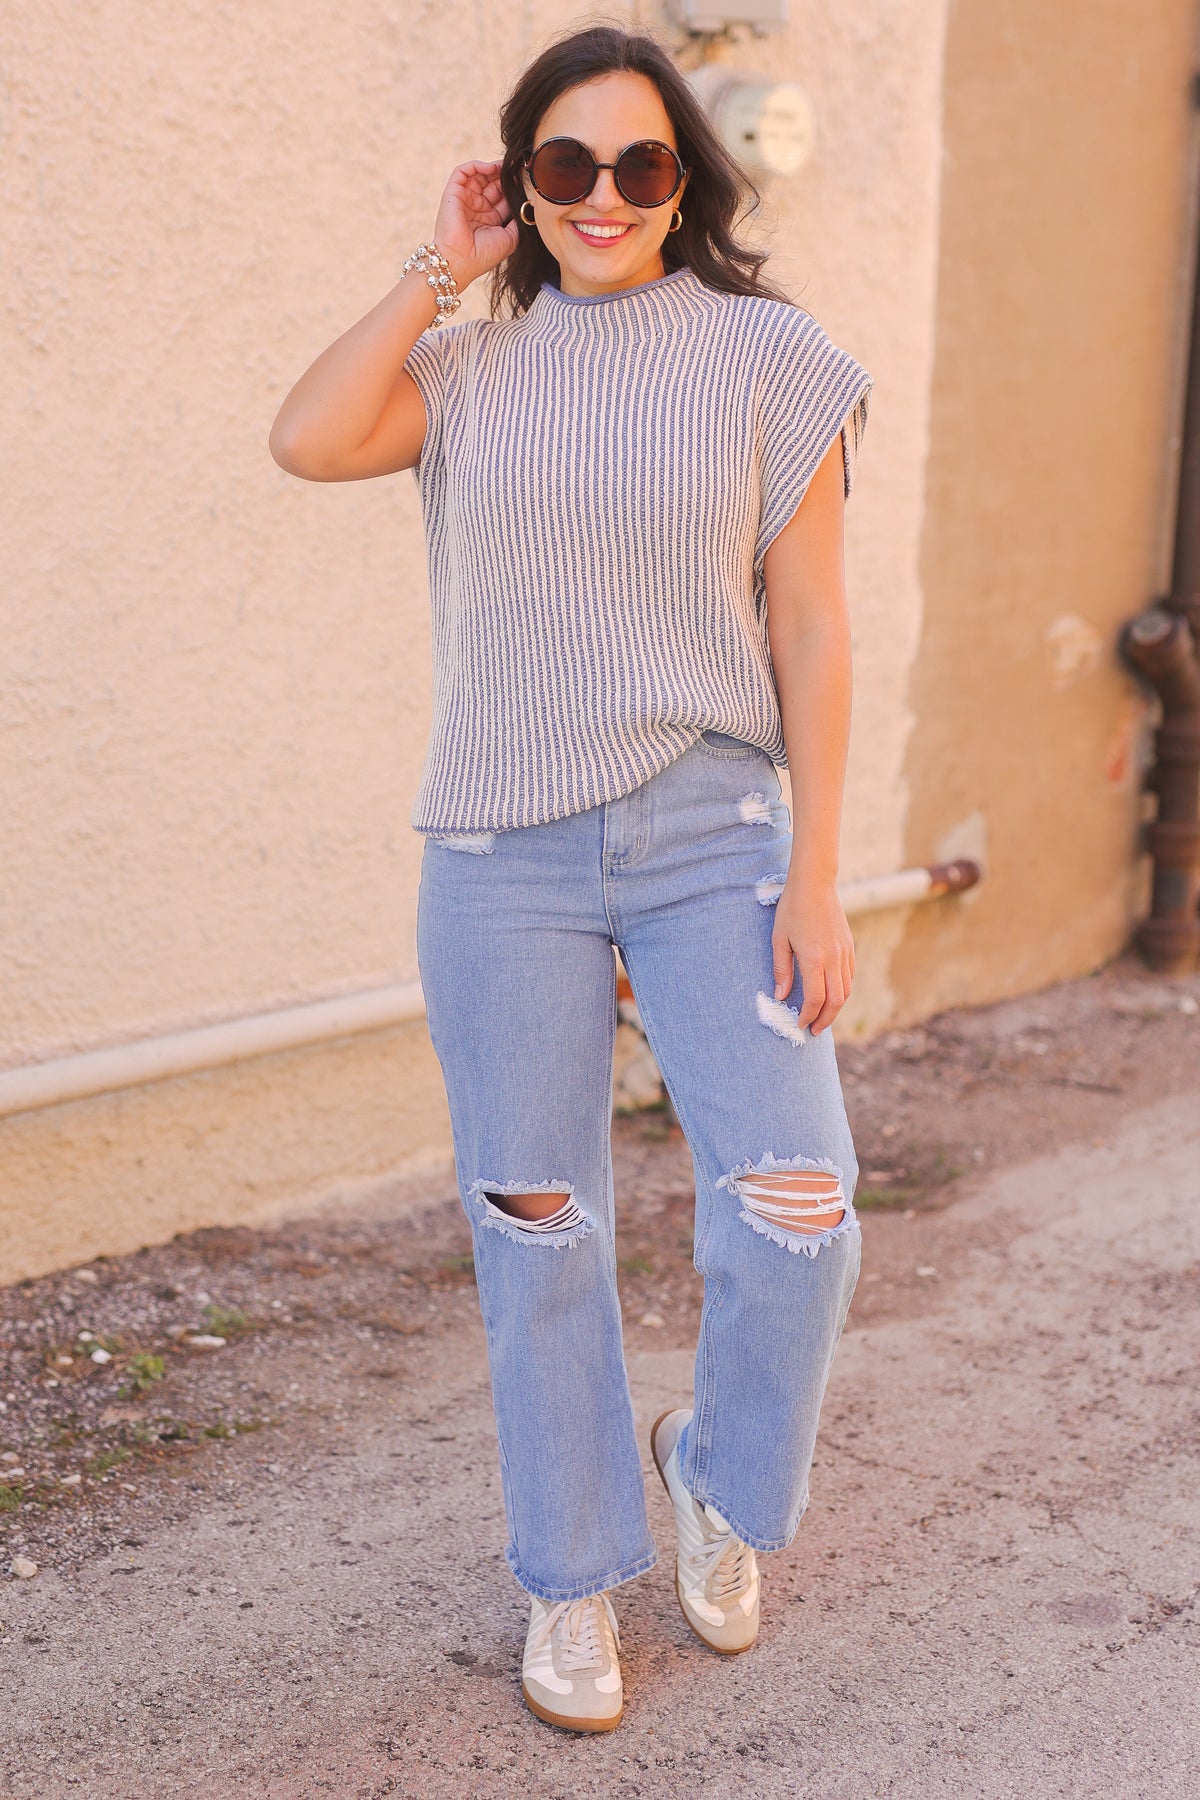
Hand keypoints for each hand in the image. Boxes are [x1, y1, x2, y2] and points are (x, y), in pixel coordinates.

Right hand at [429, 159, 520, 289]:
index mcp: (489, 218)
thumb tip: (528, 203)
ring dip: (493, 168)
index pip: (502, 196)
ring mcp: (464, 199)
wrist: (462, 261)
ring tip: (506, 167)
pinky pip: (462, 171)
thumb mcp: (511, 238)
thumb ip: (519, 220)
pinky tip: (491, 167)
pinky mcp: (452, 193)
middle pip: (492, 183)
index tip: (525, 180)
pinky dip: (476, 165)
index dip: (513, 188)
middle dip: (504, 176)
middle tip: (517, 170)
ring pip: (479, 174)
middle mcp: (476, 207)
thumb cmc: (484, 254)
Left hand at [771, 869, 854, 1035]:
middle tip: (815, 1030)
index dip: (808, 1015)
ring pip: (846, 990)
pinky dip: (842, 990)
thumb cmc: (792, 909)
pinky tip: (831, 994)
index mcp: (814, 958)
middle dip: (825, 1019)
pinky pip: (850, 975)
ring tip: (823, 1016)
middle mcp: (833, 958)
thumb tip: (781, 996)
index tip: (800, 1024)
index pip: (815, 998)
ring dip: (836, 1007)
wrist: (815, 884)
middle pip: (836, 1000)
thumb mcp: (779, 939)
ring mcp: (845, 952)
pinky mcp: (850, 946)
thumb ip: (781, 970)